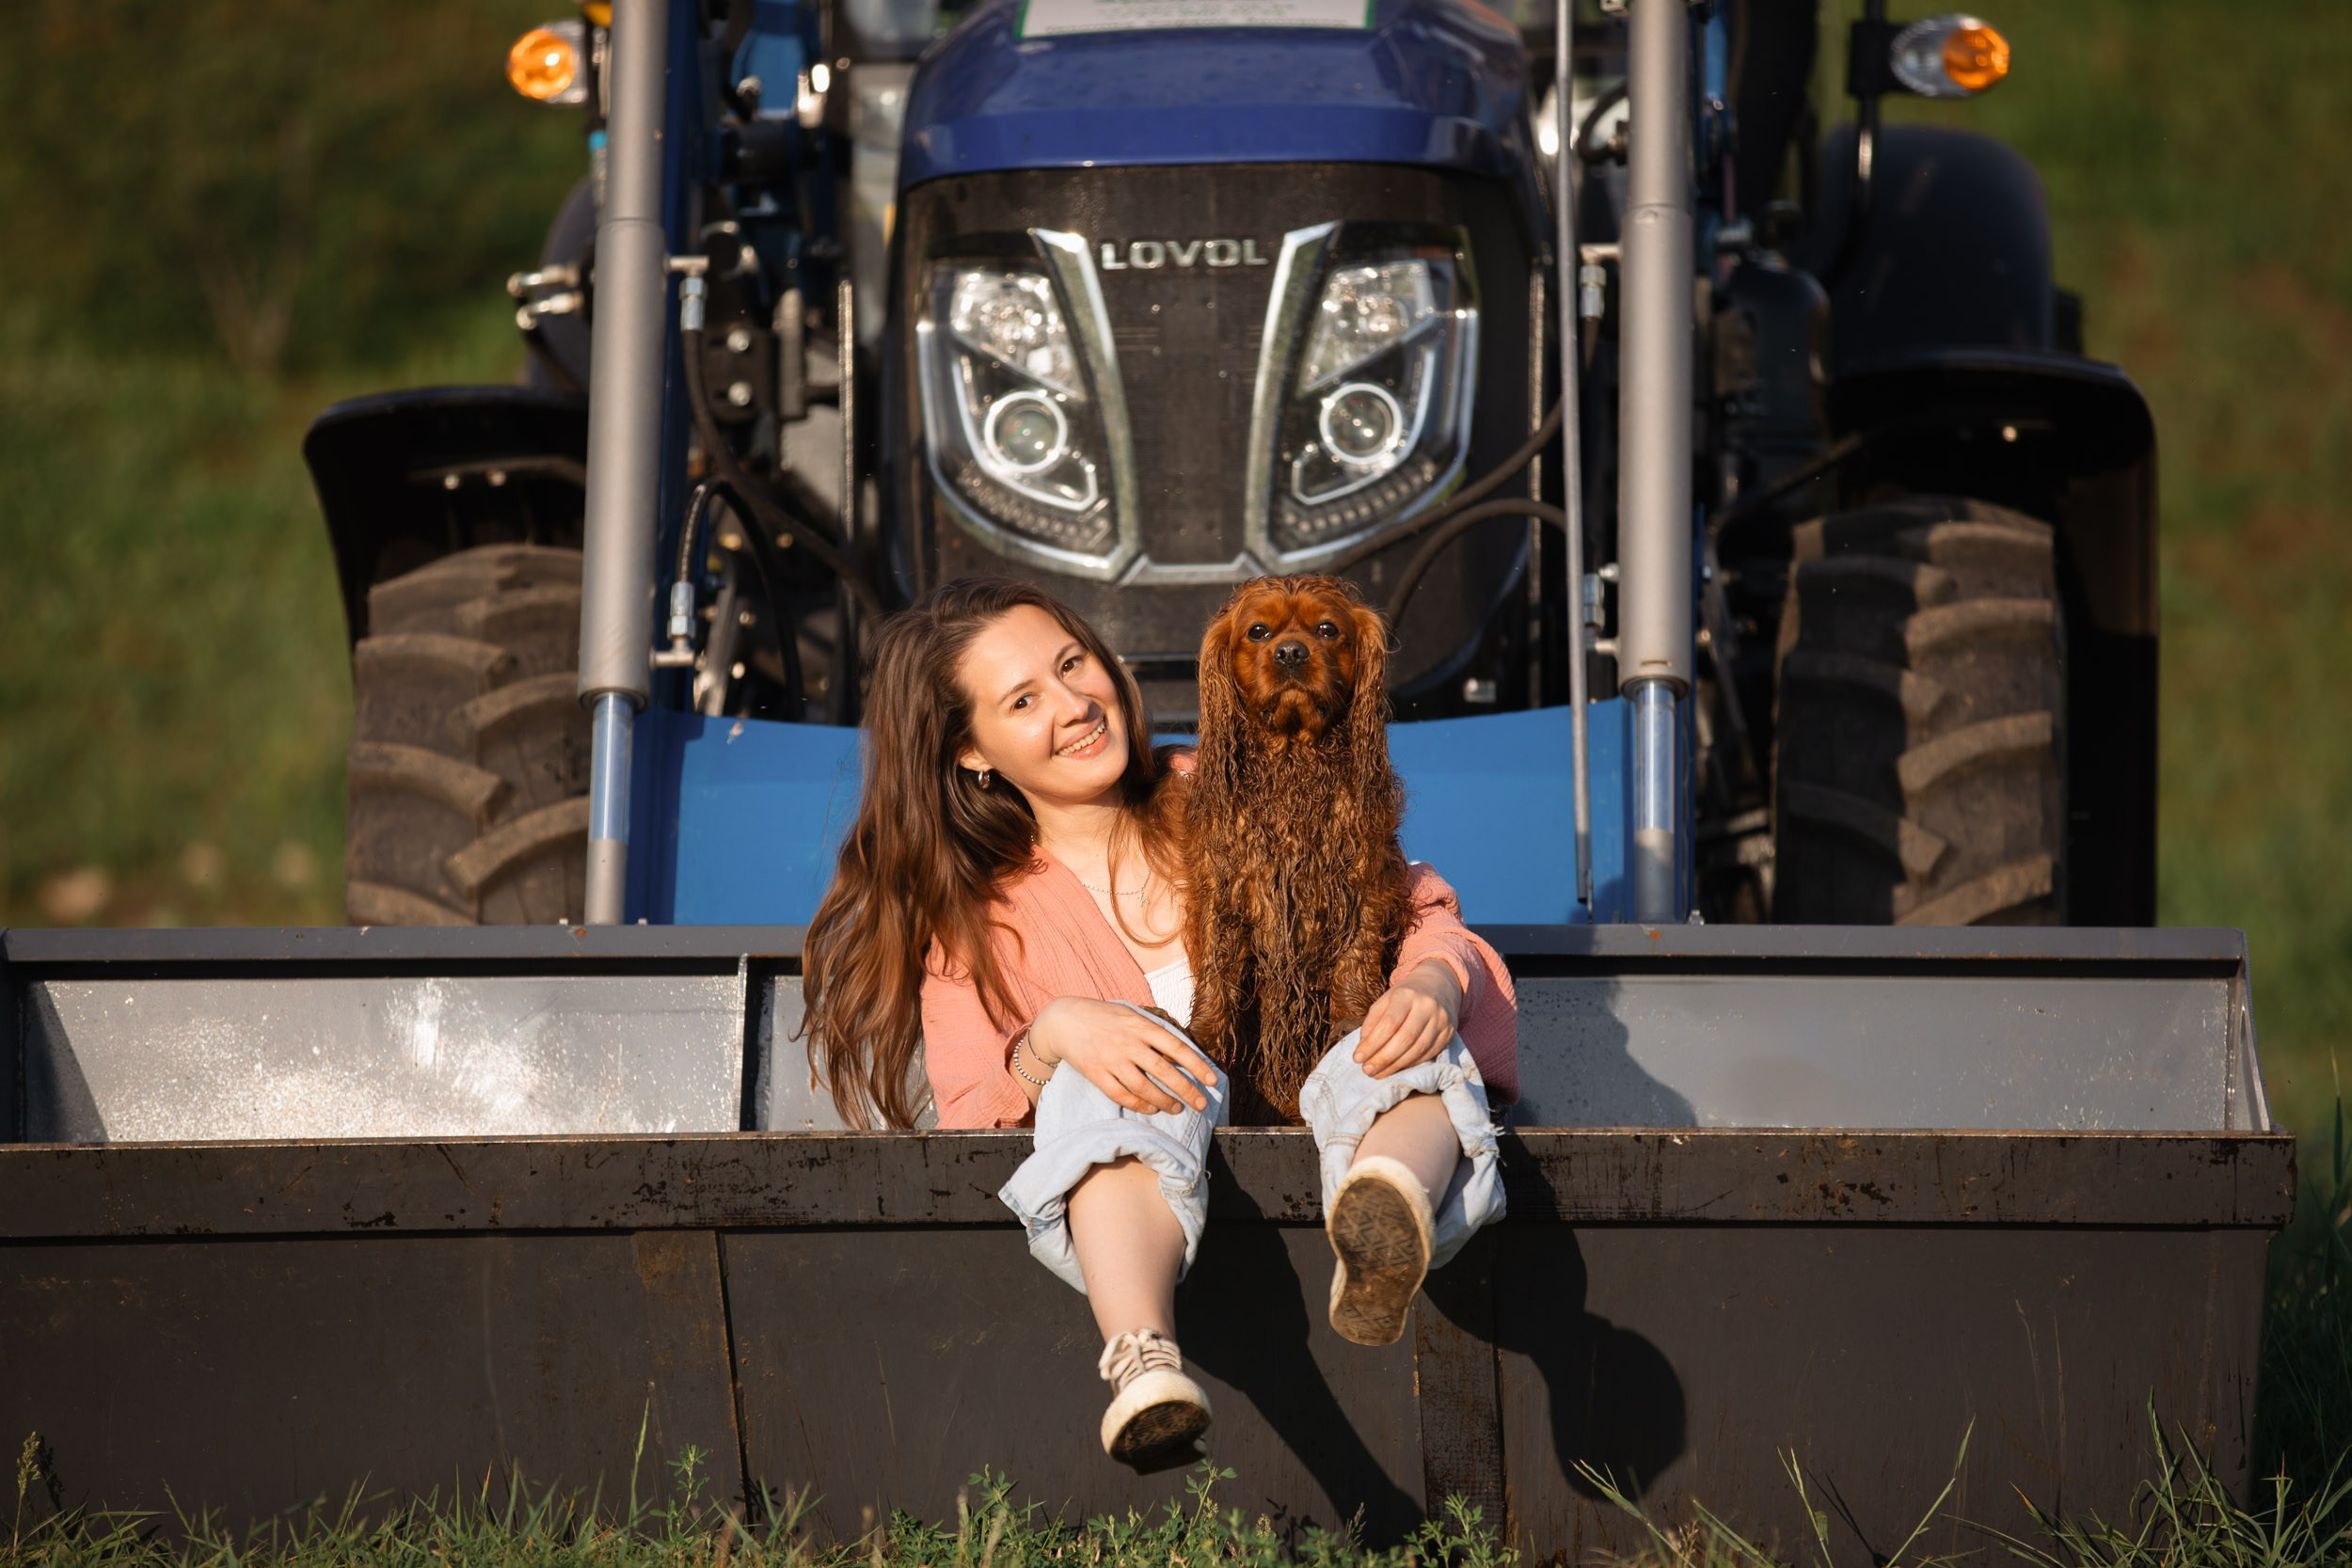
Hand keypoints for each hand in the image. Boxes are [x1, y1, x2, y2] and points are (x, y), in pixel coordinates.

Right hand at [1029, 996, 1218, 1114]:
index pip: (1175, 1046)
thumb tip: (1180, 1051)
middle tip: (1201, 1103)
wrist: (1064, 1020)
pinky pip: (1122, 1095)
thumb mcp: (1130, 1014)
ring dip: (1164, 1101)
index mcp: (1140, 1025)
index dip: (1196, 1064)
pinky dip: (1139, 1105)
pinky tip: (1152, 1109)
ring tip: (1177, 1108)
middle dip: (1186, 1089)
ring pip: (1144, 1087)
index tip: (1212, 1079)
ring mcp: (1111, 1059)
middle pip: (1163, 1071)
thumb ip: (1152, 1031)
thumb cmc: (1104, 1017)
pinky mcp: (1096, 1074)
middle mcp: (1128, 1043)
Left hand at [1354, 959, 1461, 1078]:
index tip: (1357, 1058)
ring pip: (1418, 1049)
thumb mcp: (1384, 1001)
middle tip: (1367, 1070)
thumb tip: (1363, 1049)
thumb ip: (1372, 1023)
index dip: (1373, 1043)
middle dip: (1383, 1058)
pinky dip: (1410, 1064)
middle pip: (1405, 1038)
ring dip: (1396, 1066)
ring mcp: (1441, 1020)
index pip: (1389, 1023)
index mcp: (1407, 995)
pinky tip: (1396, 1069)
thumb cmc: (1405, 997)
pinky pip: (1428, 1054)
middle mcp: (1427, 1006)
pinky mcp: (1448, 1034)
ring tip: (1378, 1073)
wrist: (1438, 986)